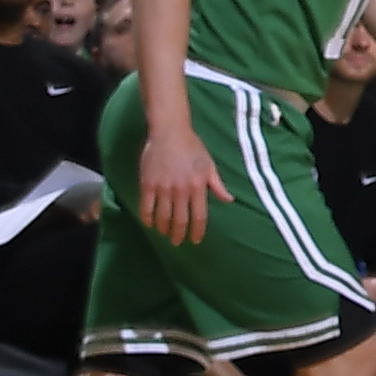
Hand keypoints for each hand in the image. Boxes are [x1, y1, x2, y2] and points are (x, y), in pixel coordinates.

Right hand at [134, 108, 222, 248]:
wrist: (170, 132)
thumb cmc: (192, 148)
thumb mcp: (209, 165)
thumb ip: (217, 185)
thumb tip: (229, 200)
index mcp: (198, 185)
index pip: (199, 215)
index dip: (197, 230)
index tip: (195, 240)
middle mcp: (181, 189)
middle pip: (180, 219)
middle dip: (179, 234)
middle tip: (178, 242)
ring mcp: (163, 188)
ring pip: (163, 216)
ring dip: (164, 229)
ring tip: (165, 234)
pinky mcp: (147, 184)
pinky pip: (146, 207)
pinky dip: (147, 219)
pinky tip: (150, 224)